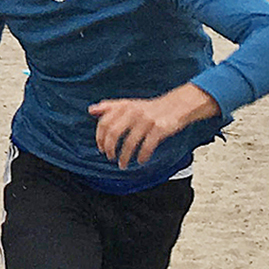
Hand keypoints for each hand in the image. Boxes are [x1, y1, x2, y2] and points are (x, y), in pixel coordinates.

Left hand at [89, 84, 217, 167]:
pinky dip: (142, 156)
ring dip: (124, 157)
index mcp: (124, 106)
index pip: (104, 123)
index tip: (101, 148)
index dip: (100, 138)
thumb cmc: (150, 108)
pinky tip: (140, 160)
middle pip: (113, 133)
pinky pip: (147, 146)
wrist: (177, 105)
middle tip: (110, 157)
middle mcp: (134, 112)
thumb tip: (91, 109)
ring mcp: (146, 120)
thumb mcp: (129, 104)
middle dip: (109, 148)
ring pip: (130, 143)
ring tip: (122, 164)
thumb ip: (110, 107)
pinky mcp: (159, 128)